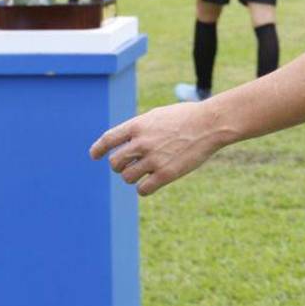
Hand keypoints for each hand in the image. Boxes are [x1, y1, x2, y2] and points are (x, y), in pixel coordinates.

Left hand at [90, 102, 222, 195]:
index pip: (109, 139)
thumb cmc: (186, 117)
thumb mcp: (159, 115)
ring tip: (145, 172)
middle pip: (115, 163)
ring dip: (133, 176)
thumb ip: (141, 128)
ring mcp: (153, 159)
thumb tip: (126, 142)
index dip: (98, 149)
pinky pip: (142, 189)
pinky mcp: (166, 174)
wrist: (210, 124)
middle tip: (129, 165)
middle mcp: (142, 142)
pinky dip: (144, 188)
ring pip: (127, 177)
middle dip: (119, 166)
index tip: (95, 155)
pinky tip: (151, 183)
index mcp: (139, 125)